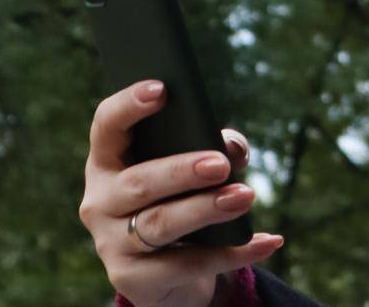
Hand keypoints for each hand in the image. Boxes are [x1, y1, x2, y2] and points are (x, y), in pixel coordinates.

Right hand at [78, 79, 284, 306]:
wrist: (167, 274)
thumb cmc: (179, 202)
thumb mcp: (193, 172)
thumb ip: (213, 149)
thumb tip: (232, 148)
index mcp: (108, 162)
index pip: (106, 126)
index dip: (129, 106)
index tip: (162, 89)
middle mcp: (99, 202)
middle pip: (139, 182)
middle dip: (181, 171)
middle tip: (221, 164)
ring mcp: (111, 244)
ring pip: (160, 224)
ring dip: (206, 209)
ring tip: (245, 196)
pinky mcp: (132, 280)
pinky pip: (188, 265)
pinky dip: (234, 253)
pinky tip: (269, 240)